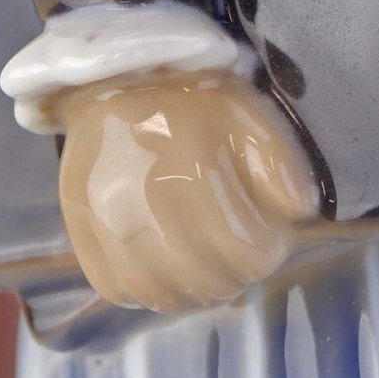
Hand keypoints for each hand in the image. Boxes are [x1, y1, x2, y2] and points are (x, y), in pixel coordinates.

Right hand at [51, 69, 316, 312]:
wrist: (117, 82)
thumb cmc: (192, 103)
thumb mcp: (248, 118)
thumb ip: (279, 165)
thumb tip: (299, 213)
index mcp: (193, 173)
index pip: (245, 254)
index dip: (267, 252)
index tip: (266, 238)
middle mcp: (144, 204)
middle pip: (206, 281)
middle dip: (234, 274)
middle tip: (237, 254)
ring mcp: (104, 224)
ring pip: (160, 295)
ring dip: (192, 290)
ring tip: (203, 267)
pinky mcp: (79, 232)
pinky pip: (115, 290)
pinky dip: (145, 291)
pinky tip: (161, 269)